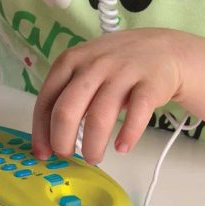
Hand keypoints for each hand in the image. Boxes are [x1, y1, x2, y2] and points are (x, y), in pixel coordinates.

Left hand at [31, 28, 185, 163]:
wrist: (163, 48)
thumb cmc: (118, 64)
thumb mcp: (86, 67)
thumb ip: (67, 93)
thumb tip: (49, 136)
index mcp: (71, 60)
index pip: (46, 100)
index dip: (41, 132)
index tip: (43, 152)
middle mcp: (94, 64)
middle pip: (66, 111)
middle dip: (62, 142)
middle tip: (67, 155)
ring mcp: (122, 73)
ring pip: (98, 118)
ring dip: (92, 146)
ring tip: (93, 157)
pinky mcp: (149, 83)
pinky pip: (136, 114)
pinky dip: (127, 135)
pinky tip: (122, 147)